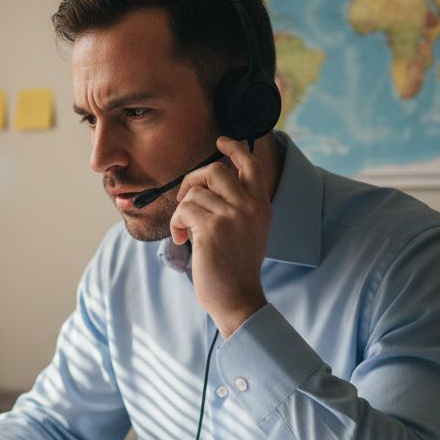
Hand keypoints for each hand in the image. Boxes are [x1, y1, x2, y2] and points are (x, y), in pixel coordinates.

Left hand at [169, 136, 275, 336]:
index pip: (251, 165)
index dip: (234, 148)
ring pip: (194, 193)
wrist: (238, 299)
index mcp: (262, 206)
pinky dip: (177, 223)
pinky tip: (182, 239)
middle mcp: (251, 206)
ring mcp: (233, 215)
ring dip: (182, 211)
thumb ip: (238, 206)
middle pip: (215, 170)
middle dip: (191, 181)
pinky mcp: (212, 227)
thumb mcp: (248, 231)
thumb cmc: (236, 268)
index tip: (221, 140)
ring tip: (185, 232)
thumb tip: (207, 185)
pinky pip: (184, 210)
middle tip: (184, 199)